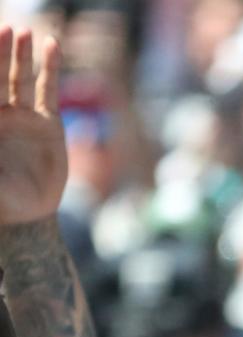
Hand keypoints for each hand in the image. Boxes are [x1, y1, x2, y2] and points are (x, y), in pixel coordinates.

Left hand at [0, 27, 66, 224]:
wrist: (28, 213)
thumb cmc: (2, 198)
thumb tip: (0, 126)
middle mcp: (1, 113)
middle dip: (1, 53)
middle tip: (6, 30)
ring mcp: (23, 115)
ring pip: (20, 78)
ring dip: (22, 55)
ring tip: (26, 33)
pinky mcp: (48, 123)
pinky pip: (49, 90)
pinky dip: (50, 68)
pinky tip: (51, 45)